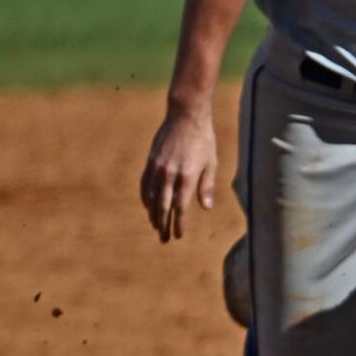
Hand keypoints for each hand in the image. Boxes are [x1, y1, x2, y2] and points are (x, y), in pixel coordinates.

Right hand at [139, 109, 217, 242]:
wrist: (186, 116)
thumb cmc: (203, 140)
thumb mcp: (211, 163)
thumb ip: (206, 186)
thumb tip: (206, 208)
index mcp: (187, 177)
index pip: (180, 208)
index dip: (179, 223)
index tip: (178, 235)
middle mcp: (170, 175)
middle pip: (163, 206)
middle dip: (163, 224)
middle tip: (164, 238)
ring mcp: (158, 168)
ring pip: (151, 197)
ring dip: (153, 214)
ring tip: (156, 225)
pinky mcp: (151, 161)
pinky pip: (145, 183)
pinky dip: (145, 197)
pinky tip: (148, 205)